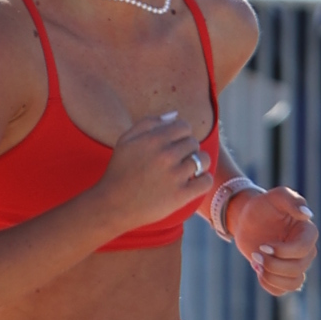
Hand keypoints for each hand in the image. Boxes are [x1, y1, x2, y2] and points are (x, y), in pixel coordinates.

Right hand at [97, 106, 215, 237]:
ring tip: (189, 170)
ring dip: (199, 164)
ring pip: (203, 160)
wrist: (113, 204)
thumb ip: (149, 122)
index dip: (182, 134)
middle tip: (178, 159)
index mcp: (154, 138)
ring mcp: (175, 176)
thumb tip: (175, 115)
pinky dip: (204, 180)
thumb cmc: (119, 171)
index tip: (176, 144)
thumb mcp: (126, 140)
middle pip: (193, 143)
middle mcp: (166, 155)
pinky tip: (195, 182)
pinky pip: (206, 182)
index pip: (184, 127)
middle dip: (188, 149)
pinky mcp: (180, 196)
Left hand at [224, 180, 317, 295]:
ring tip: (257, 264)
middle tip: (255, 254)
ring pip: (294, 284)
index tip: (263, 245)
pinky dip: (268, 284)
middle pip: (298, 269)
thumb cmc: (263, 206)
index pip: (303, 250)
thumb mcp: (275, 197)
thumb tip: (307, 214)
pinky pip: (282, 291)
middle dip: (273, 264)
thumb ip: (292, 200)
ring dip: (271, 277)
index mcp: (308, 233)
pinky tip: (258, 270)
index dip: (282, 252)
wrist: (247, 220)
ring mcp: (296, 265)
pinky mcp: (283, 275)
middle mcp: (307, 251)